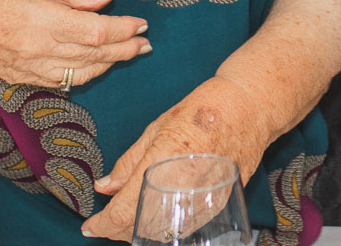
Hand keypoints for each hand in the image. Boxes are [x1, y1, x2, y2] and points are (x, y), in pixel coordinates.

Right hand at [0, 0, 150, 89]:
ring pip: (81, 73)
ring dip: (109, 65)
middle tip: (145, 42)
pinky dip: (84, 74)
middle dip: (125, 49)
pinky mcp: (20, 78)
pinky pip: (61, 82)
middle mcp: (37, 50)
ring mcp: (28, 69)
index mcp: (42, 20)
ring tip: (129, 53)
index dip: (124, 30)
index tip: (141, 24)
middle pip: (94, 56)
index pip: (96, 32)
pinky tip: (97, 65)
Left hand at [83, 75, 276, 239]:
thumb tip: (104, 187)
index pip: (124, 210)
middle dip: (117, 230)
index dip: (102, 224)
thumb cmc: (203, 110)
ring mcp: (202, 198)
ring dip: (140, 231)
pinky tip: (156, 218)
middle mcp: (182, 185)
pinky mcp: (218, 203)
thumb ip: (128, 162)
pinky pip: (184, 226)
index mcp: (162, 161)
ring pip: (163, 232)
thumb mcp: (157, 128)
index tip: (90, 227)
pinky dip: (165, 227)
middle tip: (105, 223)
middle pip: (141, 227)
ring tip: (126, 223)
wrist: (250, 107)